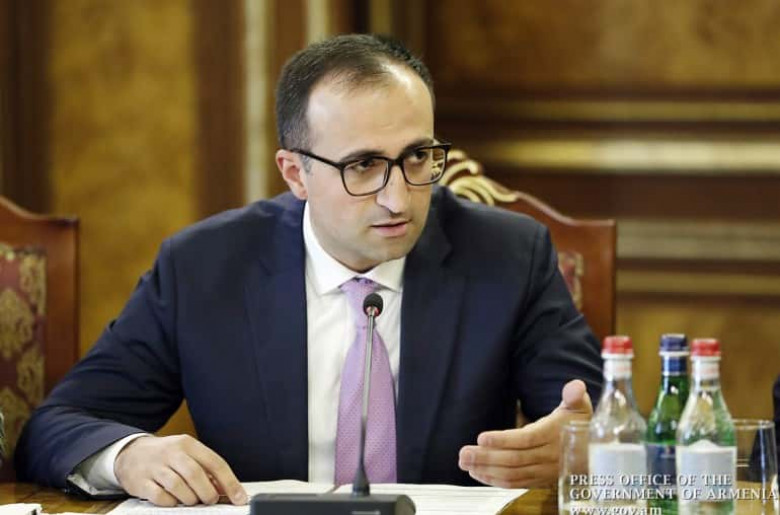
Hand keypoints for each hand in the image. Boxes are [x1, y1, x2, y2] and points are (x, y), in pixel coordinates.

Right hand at [114, 434, 247, 505]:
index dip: (229, 482)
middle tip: (210, 500)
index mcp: (188, 444)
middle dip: (208, 492)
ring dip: (190, 499)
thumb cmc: (166, 456)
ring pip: (178, 487)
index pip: (215, 463)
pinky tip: (173, 500)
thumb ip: (206, 469)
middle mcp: (172, 452)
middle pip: (196, 474)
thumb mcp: (187, 455)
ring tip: (192, 501)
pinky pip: (160, 497)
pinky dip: (171, 502)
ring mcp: (155, 466)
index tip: (239, 497)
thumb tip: (227, 490)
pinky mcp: (141, 482)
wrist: (130, 453)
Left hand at [458, 379, 592, 487]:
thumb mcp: (580, 406)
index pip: (526, 439)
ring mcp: (543, 471)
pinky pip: (515, 483)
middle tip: (463, 453)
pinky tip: (477, 473)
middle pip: (514, 460)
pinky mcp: (538, 480)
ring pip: (512, 474)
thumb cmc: (580, 423)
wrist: (594, 452)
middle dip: (487, 457)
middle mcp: (548, 457)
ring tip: (464, 462)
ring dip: (486, 470)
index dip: (503, 440)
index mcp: (554, 435)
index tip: (481, 437)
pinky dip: (495, 481)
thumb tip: (576, 386)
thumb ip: (574, 396)